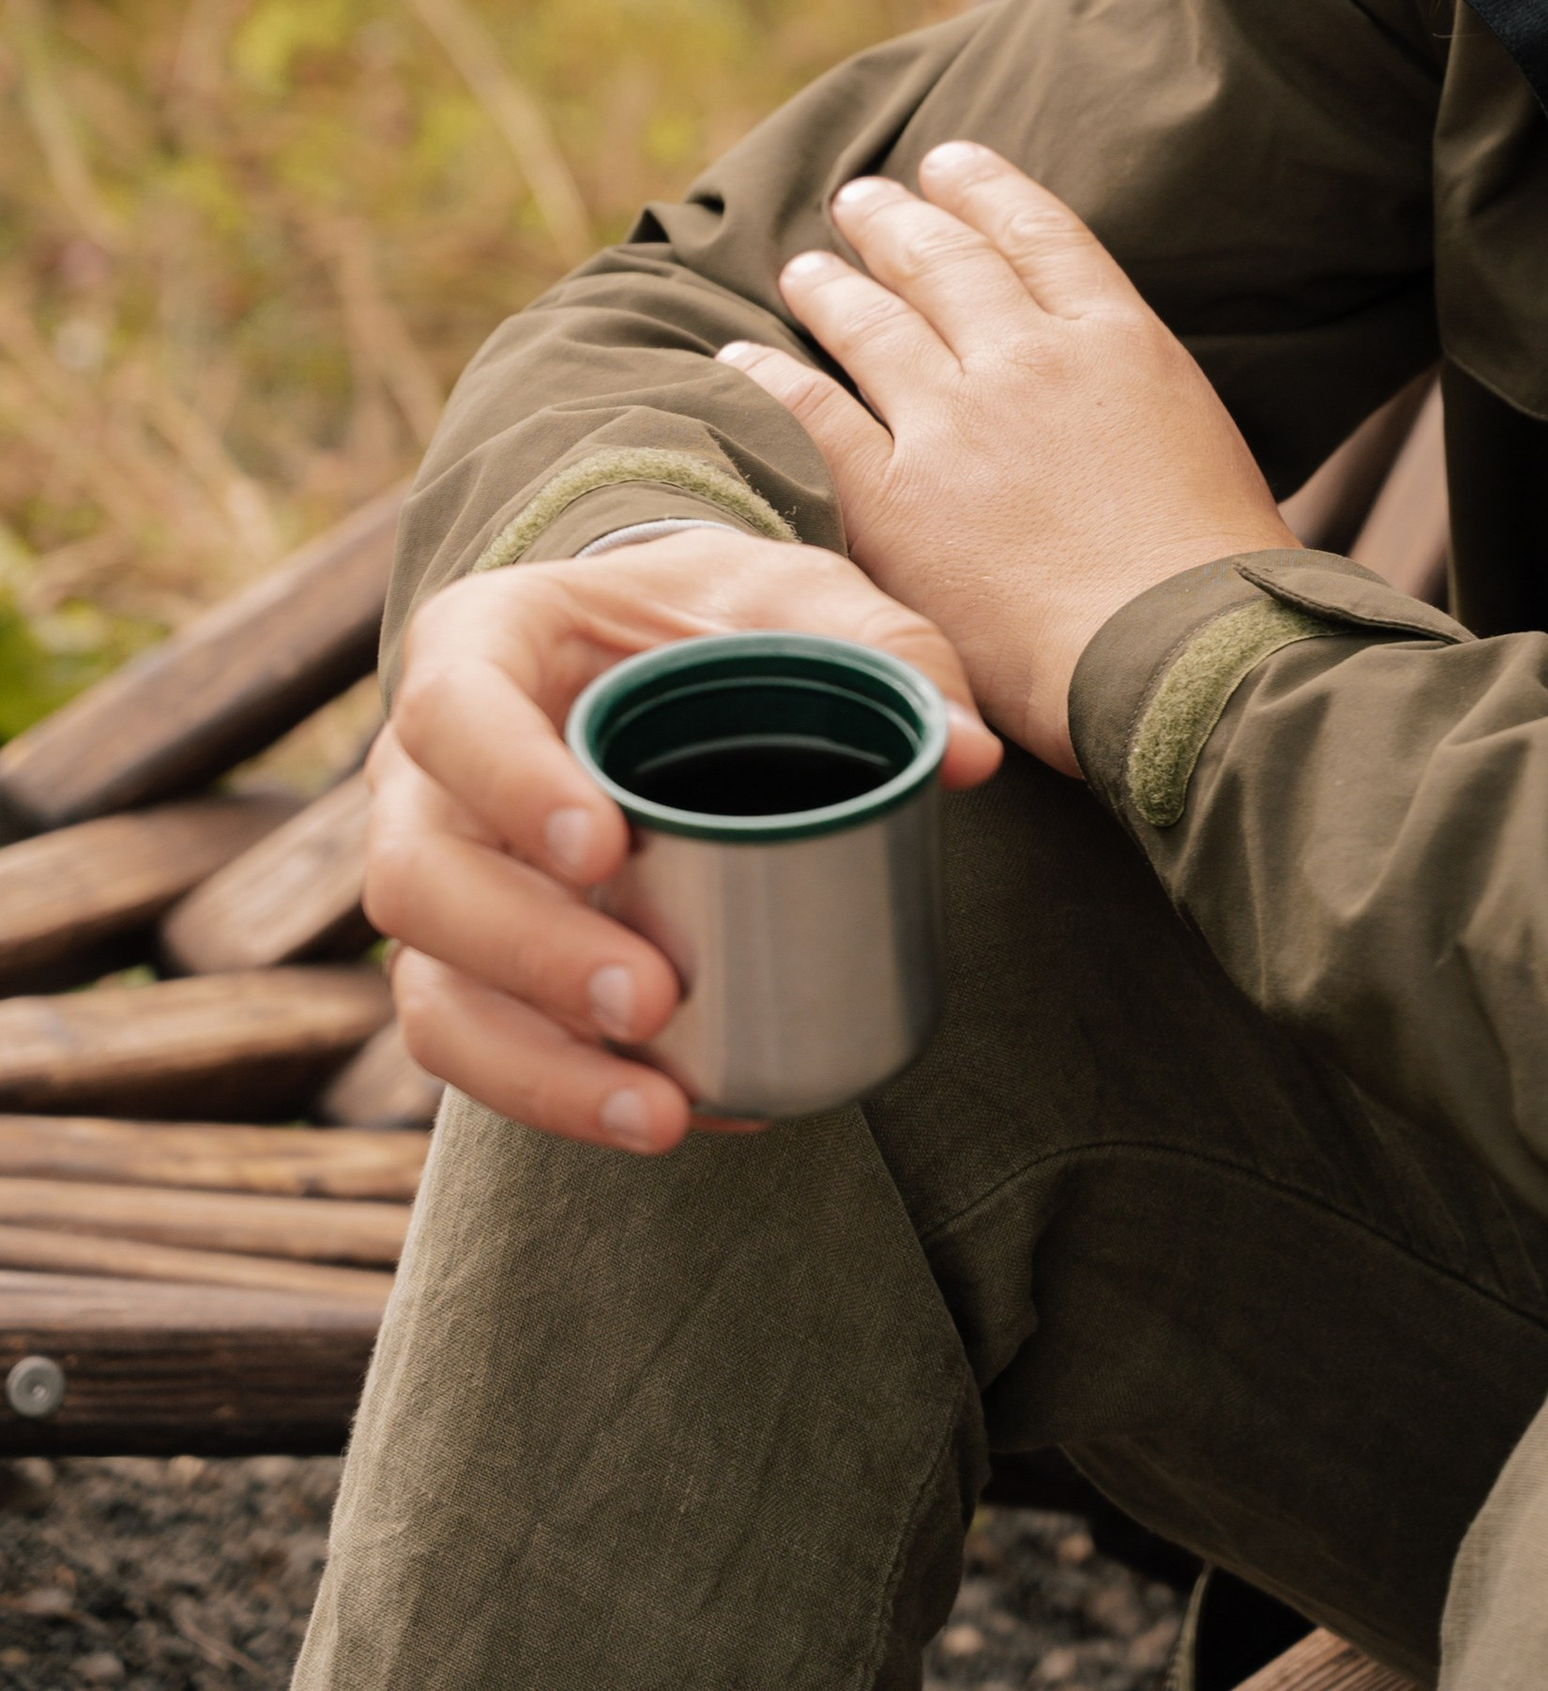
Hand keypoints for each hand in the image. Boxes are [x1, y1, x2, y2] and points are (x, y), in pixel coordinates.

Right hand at [367, 529, 998, 1152]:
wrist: (669, 653)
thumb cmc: (719, 615)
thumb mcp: (801, 596)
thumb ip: (888, 651)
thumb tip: (967, 755)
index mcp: (481, 646)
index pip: (455, 710)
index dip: (511, 784)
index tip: (606, 848)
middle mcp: (429, 772)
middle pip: (419, 877)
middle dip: (530, 954)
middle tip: (654, 997)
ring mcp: (442, 877)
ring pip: (433, 994)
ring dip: (536, 1067)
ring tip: (661, 1108)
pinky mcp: (473, 966)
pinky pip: (482, 1052)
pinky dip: (565, 1096)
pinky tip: (681, 1114)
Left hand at [718, 141, 1290, 770]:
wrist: (1182, 658)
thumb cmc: (1217, 577)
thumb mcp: (1204, 444)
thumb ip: (1140, 402)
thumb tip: (1117, 403)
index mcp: (1118, 339)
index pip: (1039, 234)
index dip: (986, 191)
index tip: (949, 163)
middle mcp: (1029, 359)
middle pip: (946, 263)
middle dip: (897, 223)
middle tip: (862, 199)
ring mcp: (956, 424)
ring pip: (874, 325)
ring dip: (833, 287)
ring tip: (805, 266)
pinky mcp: (895, 501)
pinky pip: (814, 418)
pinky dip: (772, 382)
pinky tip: (742, 361)